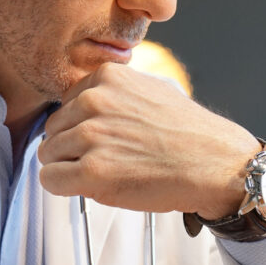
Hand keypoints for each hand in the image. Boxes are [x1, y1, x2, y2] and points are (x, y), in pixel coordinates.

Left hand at [38, 63, 259, 218]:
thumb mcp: (151, 88)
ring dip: (70, 168)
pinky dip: (65, 187)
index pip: (66, 104)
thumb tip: (84, 102)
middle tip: (106, 160)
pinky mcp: (92, 170)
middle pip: (53, 129)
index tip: (104, 140)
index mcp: (107, 77)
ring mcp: (91, 135)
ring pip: (49, 155)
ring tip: (107, 173)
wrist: (216, 163)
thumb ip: (115, 91)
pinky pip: (50, 180)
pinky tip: (93, 186)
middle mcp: (94, 101)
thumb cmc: (189, 134)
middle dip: (72, 148)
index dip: (81, 127)